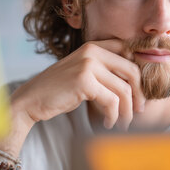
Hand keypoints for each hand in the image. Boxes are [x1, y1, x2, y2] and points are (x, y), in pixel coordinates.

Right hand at [10, 39, 144, 130]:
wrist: (30, 100)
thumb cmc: (59, 90)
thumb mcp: (83, 73)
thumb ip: (105, 70)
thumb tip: (137, 82)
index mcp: (93, 46)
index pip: (128, 51)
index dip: (138, 72)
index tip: (139, 92)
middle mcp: (92, 51)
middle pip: (132, 71)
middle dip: (138, 94)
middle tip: (139, 110)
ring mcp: (88, 65)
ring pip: (123, 89)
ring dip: (127, 111)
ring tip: (123, 123)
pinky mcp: (84, 82)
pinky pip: (112, 101)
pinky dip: (113, 116)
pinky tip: (108, 123)